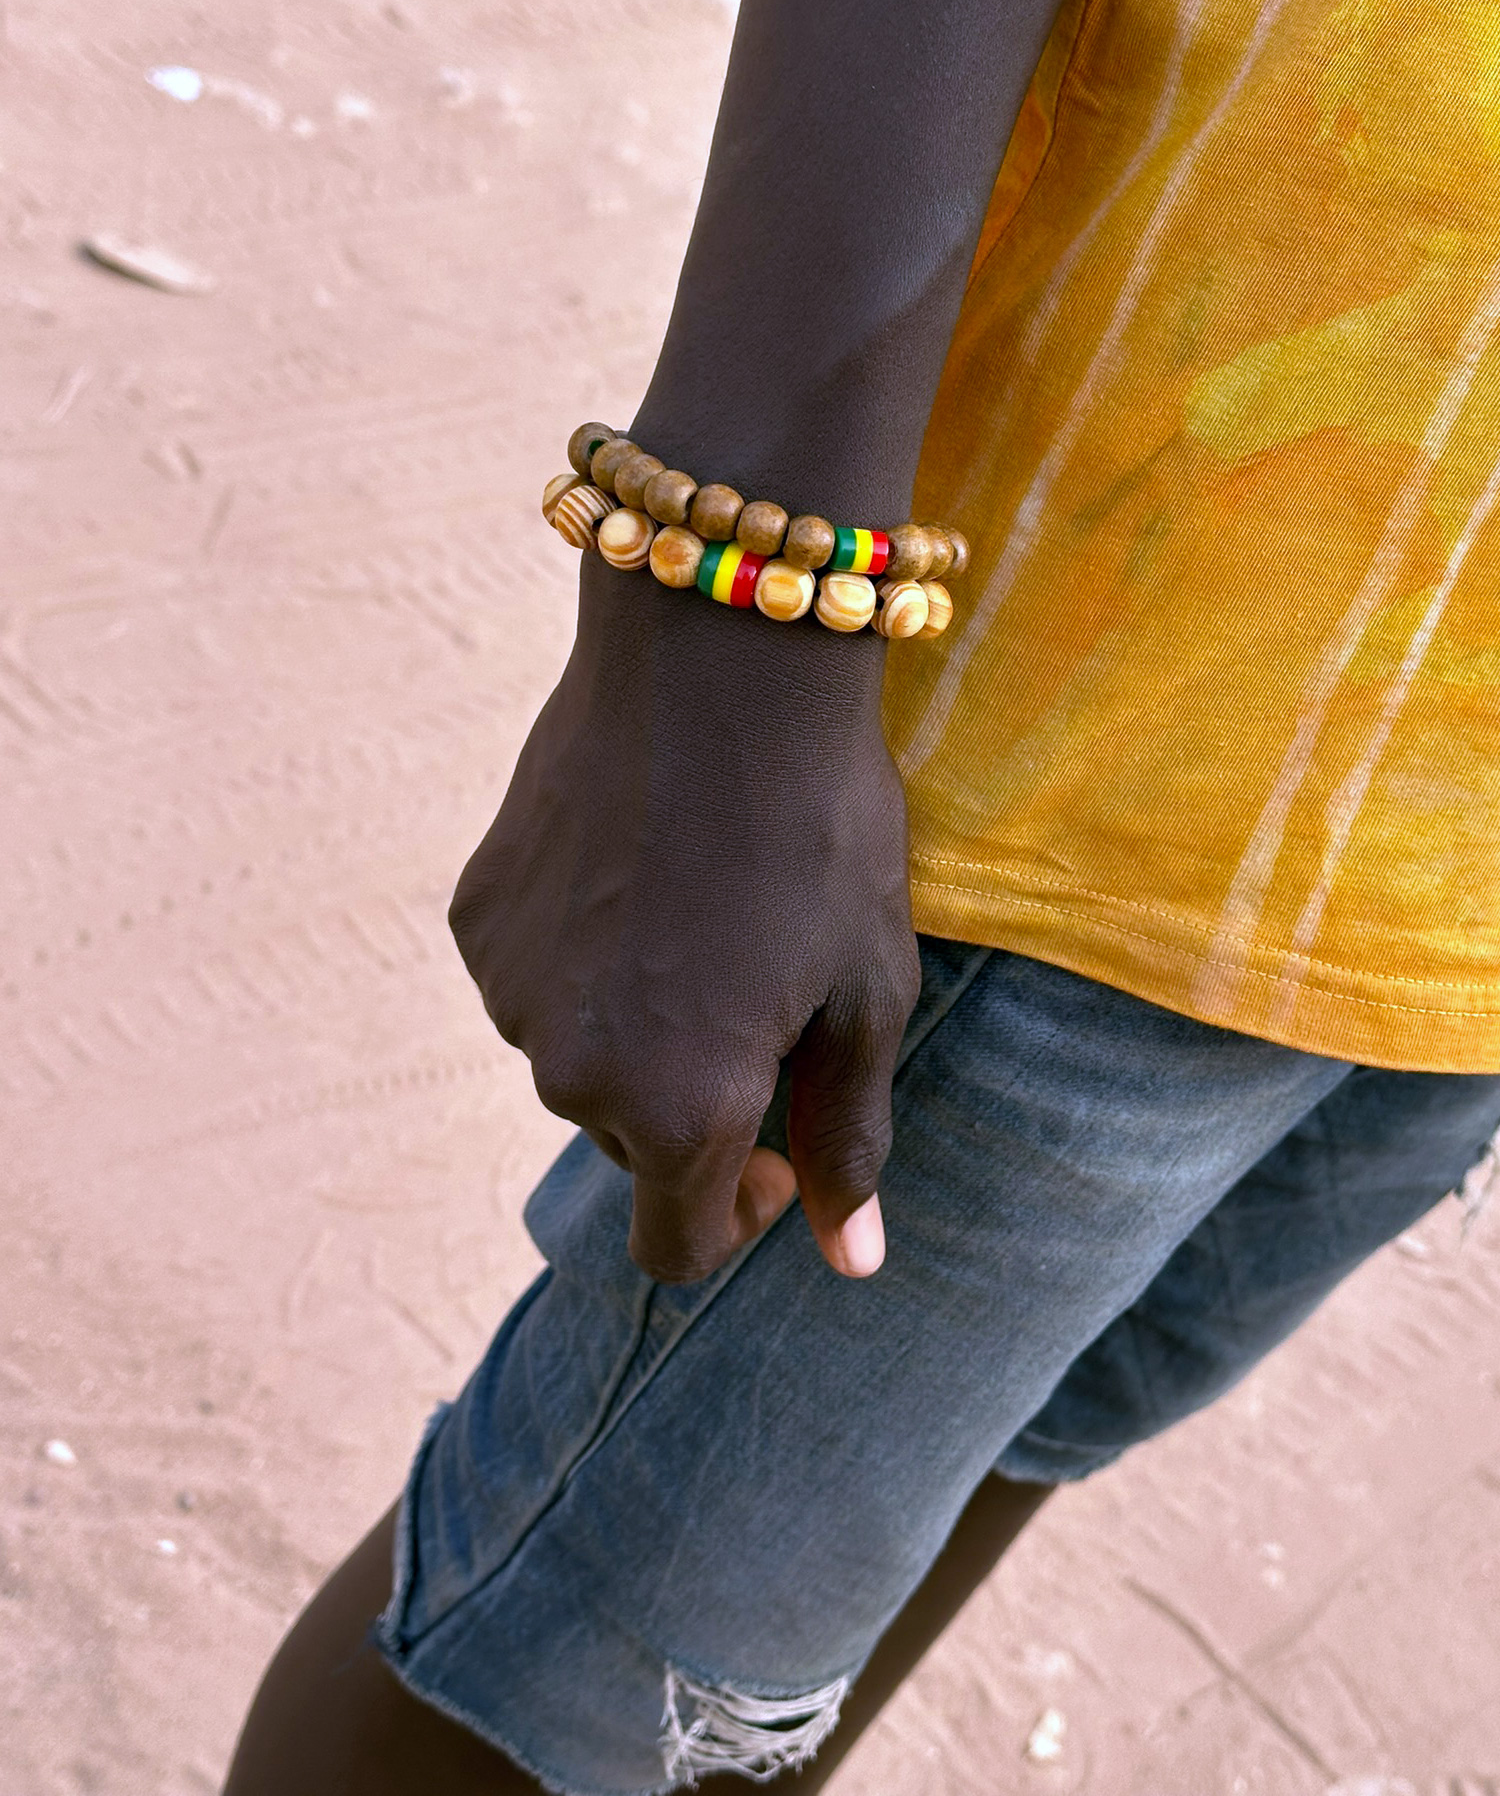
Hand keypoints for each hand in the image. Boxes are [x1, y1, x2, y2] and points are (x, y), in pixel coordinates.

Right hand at [449, 556, 920, 1283]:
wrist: (718, 657)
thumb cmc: (820, 827)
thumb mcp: (867, 992)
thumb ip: (847, 1139)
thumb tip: (850, 1262)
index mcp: (682, 1108)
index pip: (677, 1248)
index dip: (737, 1219)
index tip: (775, 1152)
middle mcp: (574, 1073)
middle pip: (630, 1144)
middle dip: (694, 1103)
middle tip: (761, 993)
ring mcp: (512, 993)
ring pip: (578, 1058)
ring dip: (634, 1025)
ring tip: (701, 914)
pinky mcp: (479, 918)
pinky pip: (534, 979)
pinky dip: (582, 957)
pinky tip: (639, 872)